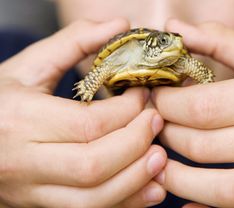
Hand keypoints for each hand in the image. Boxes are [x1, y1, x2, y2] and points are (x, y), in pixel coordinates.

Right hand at [0, 19, 166, 207]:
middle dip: (136, 143)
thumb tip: (119, 25)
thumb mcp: (30, 66)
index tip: (144, 95)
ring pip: (93, 198)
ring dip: (136, 179)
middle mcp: (25, 161)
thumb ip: (74, 42)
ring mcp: (33, 191)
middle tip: (157, 122)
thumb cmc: (1, 101)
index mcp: (21, 120)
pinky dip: (126, 203)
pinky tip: (150, 188)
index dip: (128, 110)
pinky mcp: (43, 206)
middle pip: (94, 164)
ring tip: (159, 156)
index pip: (89, 123)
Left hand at [152, 19, 233, 206]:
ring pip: (217, 189)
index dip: (166, 105)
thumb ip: (222, 43)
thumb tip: (176, 29)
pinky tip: (188, 201)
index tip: (155, 100)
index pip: (201, 107)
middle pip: (201, 145)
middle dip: (166, 136)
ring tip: (159, 164)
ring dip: (176, 179)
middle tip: (156, 126)